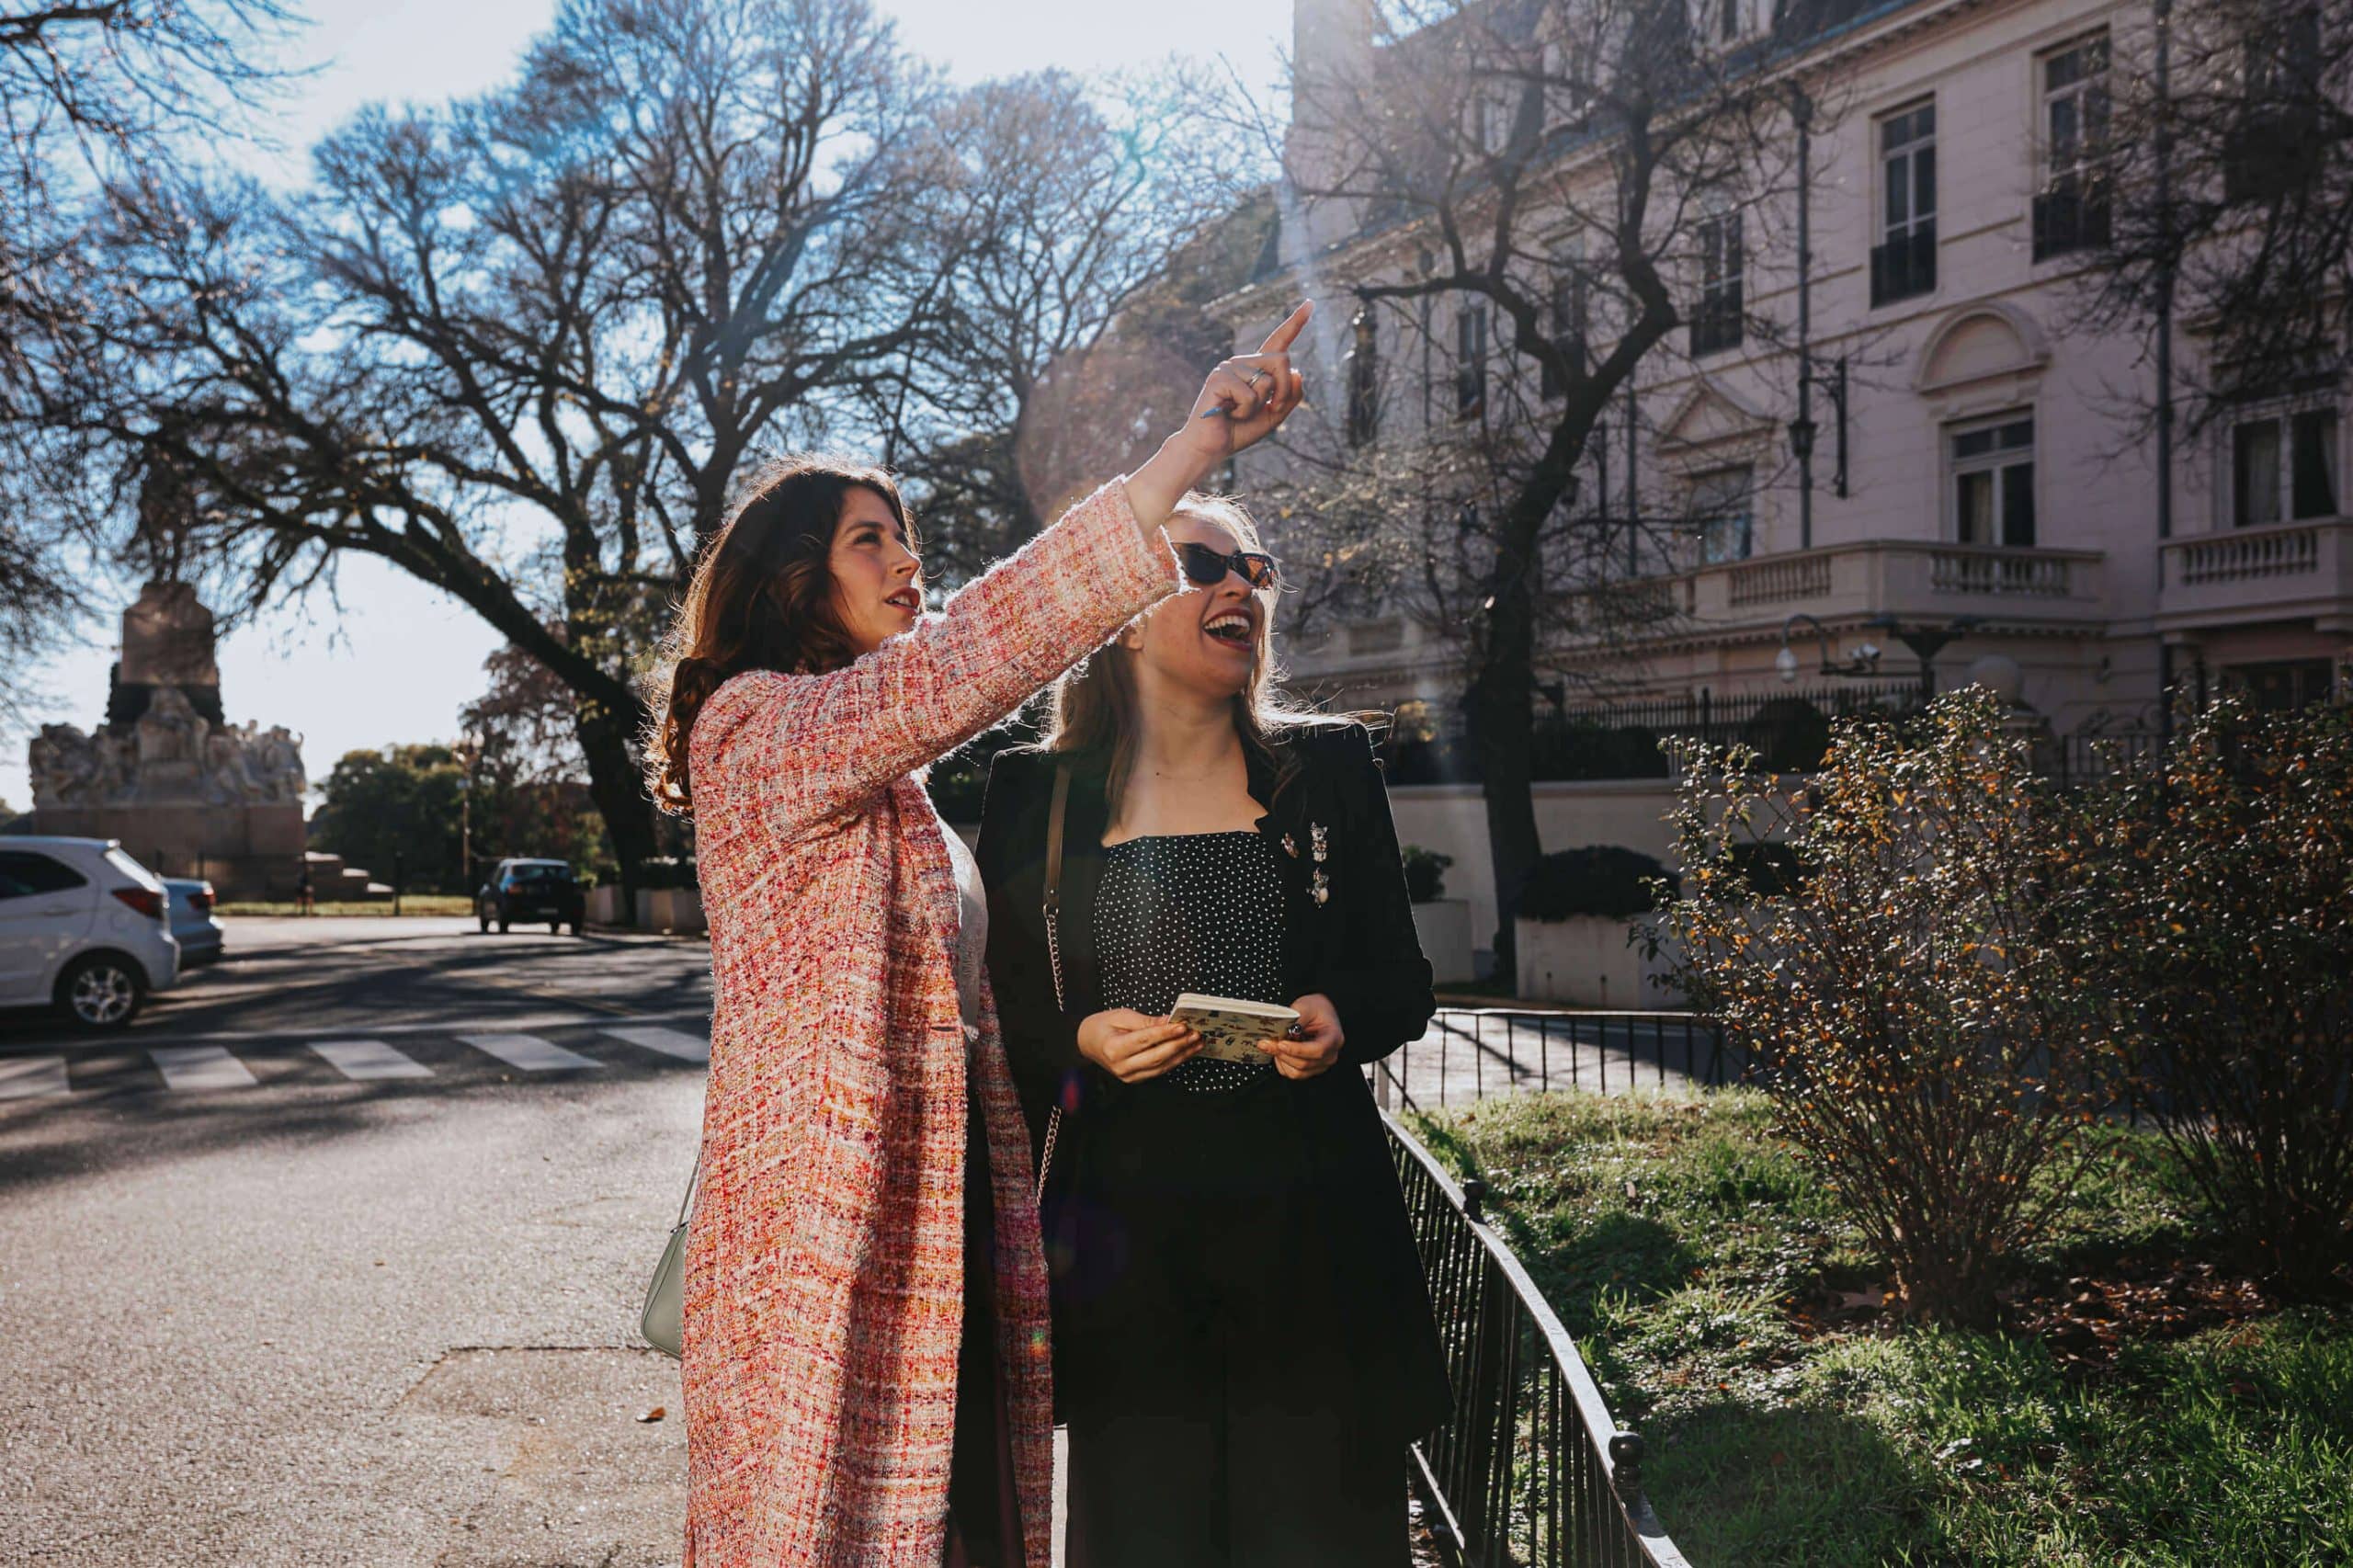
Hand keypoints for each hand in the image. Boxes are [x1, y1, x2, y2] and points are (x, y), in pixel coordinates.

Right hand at [1077, 1008, 1200, 1083]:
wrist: (1087, 1043)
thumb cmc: (1103, 1026)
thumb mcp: (1121, 1016)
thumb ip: (1146, 1021)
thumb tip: (1170, 1021)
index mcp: (1113, 1048)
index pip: (1145, 1040)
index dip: (1165, 1033)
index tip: (1183, 1026)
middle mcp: (1121, 1066)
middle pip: (1156, 1056)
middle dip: (1179, 1045)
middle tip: (1196, 1034)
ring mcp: (1128, 1076)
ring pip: (1161, 1066)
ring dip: (1182, 1055)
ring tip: (1197, 1043)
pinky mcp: (1136, 1079)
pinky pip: (1159, 1071)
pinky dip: (1175, 1061)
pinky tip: (1187, 1052)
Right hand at [1175, 300, 1311, 463]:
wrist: (1212, 447)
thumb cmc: (1239, 430)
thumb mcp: (1275, 414)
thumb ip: (1291, 395)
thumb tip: (1298, 370)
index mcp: (1256, 368)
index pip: (1279, 341)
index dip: (1296, 322)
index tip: (1311, 302)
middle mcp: (1242, 362)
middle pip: (1283, 360)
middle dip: (1284, 390)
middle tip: (1269, 409)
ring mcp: (1229, 367)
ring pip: (1268, 380)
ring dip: (1261, 405)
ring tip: (1238, 413)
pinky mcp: (1219, 378)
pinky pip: (1251, 395)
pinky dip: (1245, 412)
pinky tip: (1228, 413)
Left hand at [1258, 993, 1344, 1080]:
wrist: (1319, 1012)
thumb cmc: (1317, 1009)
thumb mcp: (1306, 1006)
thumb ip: (1295, 1019)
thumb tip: (1281, 1031)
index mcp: (1334, 1038)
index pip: (1317, 1050)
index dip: (1297, 1050)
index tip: (1281, 1043)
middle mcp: (1330, 1055)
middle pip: (1304, 1063)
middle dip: (1282, 1053)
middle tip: (1266, 1042)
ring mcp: (1321, 1065)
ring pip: (1297, 1072)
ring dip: (1281, 1059)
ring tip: (1273, 1044)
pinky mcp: (1310, 1069)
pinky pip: (1292, 1073)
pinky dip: (1282, 1064)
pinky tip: (1280, 1050)